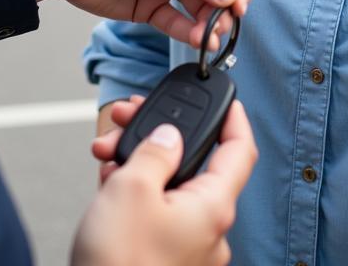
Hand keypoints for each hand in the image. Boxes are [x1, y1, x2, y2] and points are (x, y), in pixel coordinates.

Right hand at [72, 99, 257, 265]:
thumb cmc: (119, 262)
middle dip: (158, 137)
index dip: (235, 119)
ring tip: (106, 157)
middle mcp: (209, 229)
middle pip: (194, 164)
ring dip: (139, 164)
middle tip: (128, 119)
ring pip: (170, 188)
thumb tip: (169, 136)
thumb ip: (155, 151)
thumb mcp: (132, 188)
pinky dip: (137, 194)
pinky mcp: (166, 260)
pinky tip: (109, 185)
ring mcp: (189, 249)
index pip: (240, 151)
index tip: (228, 98)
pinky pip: (159, 214)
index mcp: (213, 206)